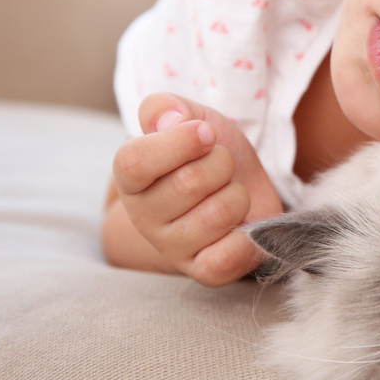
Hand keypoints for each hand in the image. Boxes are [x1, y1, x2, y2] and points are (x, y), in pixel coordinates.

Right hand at [111, 93, 282, 285]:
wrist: (237, 188)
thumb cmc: (208, 152)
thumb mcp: (189, 117)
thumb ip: (167, 108)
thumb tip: (169, 119)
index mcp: (131, 177)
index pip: (134, 162)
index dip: (179, 142)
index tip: (206, 133)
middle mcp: (145, 217)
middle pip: (189, 183)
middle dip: (221, 162)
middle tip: (222, 164)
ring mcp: (174, 248)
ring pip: (218, 214)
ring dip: (238, 194)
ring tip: (230, 192)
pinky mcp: (205, 271)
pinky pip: (227, 259)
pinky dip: (248, 237)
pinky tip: (243, 224)